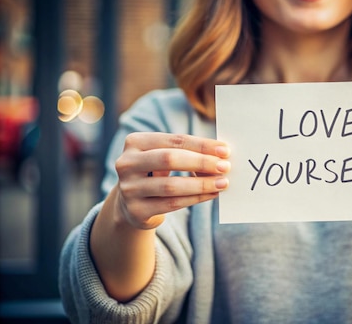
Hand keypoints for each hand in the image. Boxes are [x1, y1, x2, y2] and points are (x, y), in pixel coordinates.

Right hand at [113, 132, 229, 228]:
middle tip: (225, 167)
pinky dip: (196, 198)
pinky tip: (211, 194)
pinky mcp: (136, 210)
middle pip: (169, 159)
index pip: (174, 140)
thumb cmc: (156, 173)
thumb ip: (187, 153)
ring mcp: (129, 188)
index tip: (225, 150)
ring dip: (202, 184)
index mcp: (135, 142)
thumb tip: (221, 156)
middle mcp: (126, 163)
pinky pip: (172, 204)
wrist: (131, 205)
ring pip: (171, 185)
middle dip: (201, 162)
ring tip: (222, 183)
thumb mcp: (165, 158)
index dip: (202, 145)